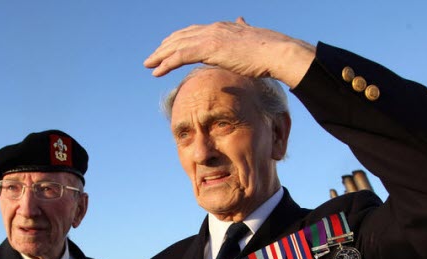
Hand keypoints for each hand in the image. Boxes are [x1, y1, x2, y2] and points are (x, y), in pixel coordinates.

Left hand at [143, 17, 315, 87]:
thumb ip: (243, 29)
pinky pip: (180, 55)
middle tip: (152, 58)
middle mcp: (213, 28)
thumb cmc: (269, 52)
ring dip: (160, 56)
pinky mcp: (209, 48)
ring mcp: (210, 37)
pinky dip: (166, 63)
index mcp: (223, 27)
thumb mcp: (252, 37)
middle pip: (181, 36)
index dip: (179, 40)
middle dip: (165, 47)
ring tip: (149, 65)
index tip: (168, 48)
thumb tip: (241, 19)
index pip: (194, 32)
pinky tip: (157, 71)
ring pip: (177, 45)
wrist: (276, 53)